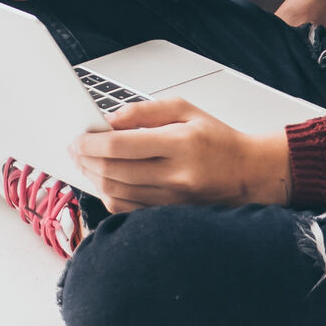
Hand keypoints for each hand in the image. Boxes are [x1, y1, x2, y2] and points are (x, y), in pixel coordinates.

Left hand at [72, 100, 292, 210]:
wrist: (251, 174)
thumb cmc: (218, 139)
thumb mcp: (186, 110)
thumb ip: (145, 111)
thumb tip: (110, 120)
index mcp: (179, 144)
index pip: (121, 145)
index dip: (91, 143)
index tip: (78, 138)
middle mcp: (175, 175)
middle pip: (114, 172)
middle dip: (86, 160)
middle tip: (74, 149)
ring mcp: (173, 200)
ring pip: (118, 194)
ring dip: (93, 178)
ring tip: (85, 164)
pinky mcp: (171, 215)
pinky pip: (130, 210)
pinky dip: (110, 197)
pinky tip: (104, 182)